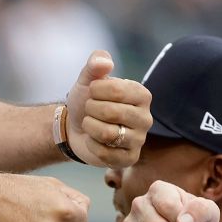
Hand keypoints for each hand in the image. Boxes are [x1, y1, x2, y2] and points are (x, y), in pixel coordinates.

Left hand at [64, 50, 152, 167]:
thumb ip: (95, 64)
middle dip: (91, 109)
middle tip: (90, 109)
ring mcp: (139, 140)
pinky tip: (93, 140)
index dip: (95, 90)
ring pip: (107, 133)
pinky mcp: (129, 158)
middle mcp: (146, 118)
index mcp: (142, 95)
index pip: (117, 90)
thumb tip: (105, 63)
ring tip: (90, 124)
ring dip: (90, 127)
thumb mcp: (88, 79)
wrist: (75, 127)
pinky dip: (91, 144)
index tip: (92, 91)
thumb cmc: (87, 100)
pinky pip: (105, 152)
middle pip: (112, 112)